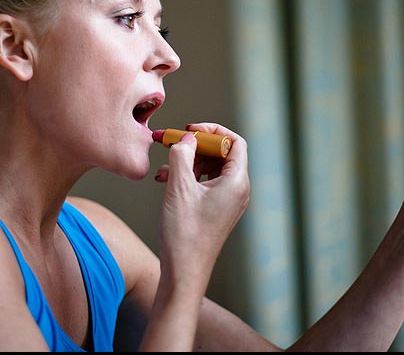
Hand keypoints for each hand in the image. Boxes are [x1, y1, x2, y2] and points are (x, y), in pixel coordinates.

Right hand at [153, 123, 250, 283]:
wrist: (184, 272)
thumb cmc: (184, 234)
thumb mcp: (179, 188)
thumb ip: (182, 155)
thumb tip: (186, 138)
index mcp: (237, 182)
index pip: (234, 142)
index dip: (213, 131)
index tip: (190, 131)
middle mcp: (238, 190)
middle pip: (222, 153)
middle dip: (196, 147)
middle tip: (174, 145)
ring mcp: (229, 201)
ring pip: (211, 168)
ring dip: (188, 163)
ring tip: (165, 170)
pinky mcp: (217, 210)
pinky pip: (206, 184)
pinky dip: (188, 178)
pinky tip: (167, 181)